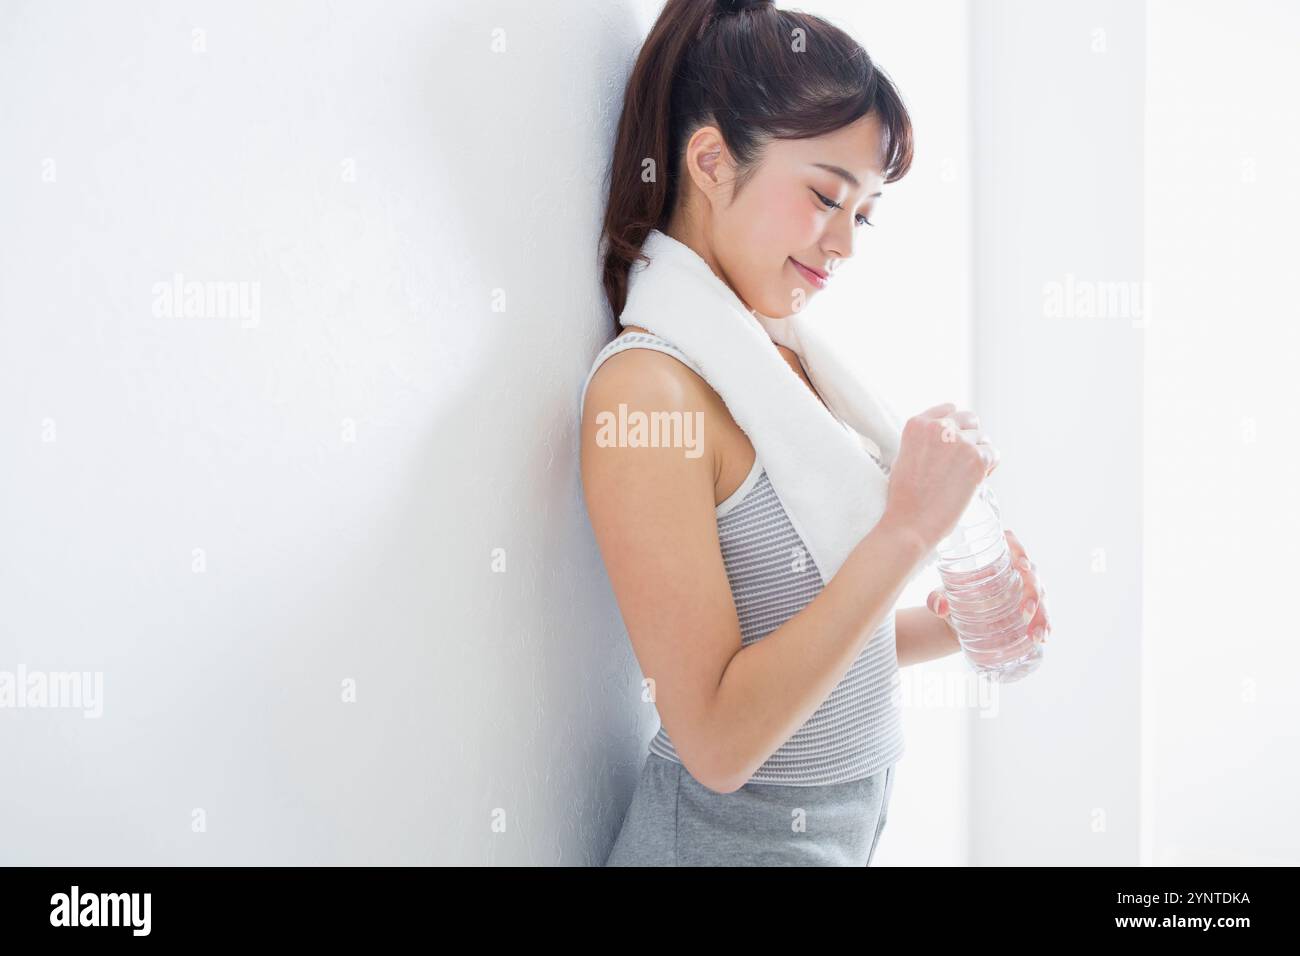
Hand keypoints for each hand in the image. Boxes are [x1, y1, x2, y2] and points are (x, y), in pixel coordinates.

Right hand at [883, 403, 1000, 551]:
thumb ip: (925, 441)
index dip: (954, 427)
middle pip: (970, 419)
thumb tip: (948, 437)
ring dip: (978, 454)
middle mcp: (939, 427)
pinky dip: (988, 468)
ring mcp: (960, 441)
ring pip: (983, 438)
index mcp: (917, 424)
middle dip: (969, 437)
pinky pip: (993, 454)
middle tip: (962, 461)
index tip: (954, 441)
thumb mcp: (905, 456)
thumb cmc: (905, 497)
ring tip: (964, 476)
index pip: (948, 409)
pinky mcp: (977, 458)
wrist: (910, 522)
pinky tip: (974, 481)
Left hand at [926, 528, 1051, 643]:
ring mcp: (1026, 591)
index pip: (1012, 544)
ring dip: (1042, 615)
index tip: (1020, 565)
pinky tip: (1043, 638)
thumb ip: (936, 599)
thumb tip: (938, 605)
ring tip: (1036, 634)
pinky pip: (1043, 615)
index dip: (1020, 549)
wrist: (958, 623)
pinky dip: (1045, 626)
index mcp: (995, 558)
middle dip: (1032, 593)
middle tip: (1025, 612)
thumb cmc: (952, 599)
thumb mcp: (942, 598)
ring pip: (1041, 597)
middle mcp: (1015, 571)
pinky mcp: (1030, 610)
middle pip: (1031, 574)